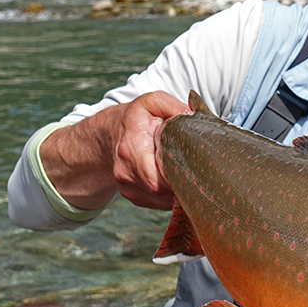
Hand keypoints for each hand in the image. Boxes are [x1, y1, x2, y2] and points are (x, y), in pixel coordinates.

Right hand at [41, 91, 191, 210]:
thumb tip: (192, 116)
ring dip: (176, 194)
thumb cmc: (136, 118)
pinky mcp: (131, 194)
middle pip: (159, 192)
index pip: (154, 178)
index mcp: (131, 148)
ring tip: (189, 178)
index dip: (176, 181)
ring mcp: (126, 186)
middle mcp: (125, 171)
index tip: (194, 174)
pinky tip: (176, 183)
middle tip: (198, 177)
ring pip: (159, 200)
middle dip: (180, 188)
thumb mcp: (152, 103)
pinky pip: (156, 203)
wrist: (109, 133)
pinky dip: (169, 197)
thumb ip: (172, 106)